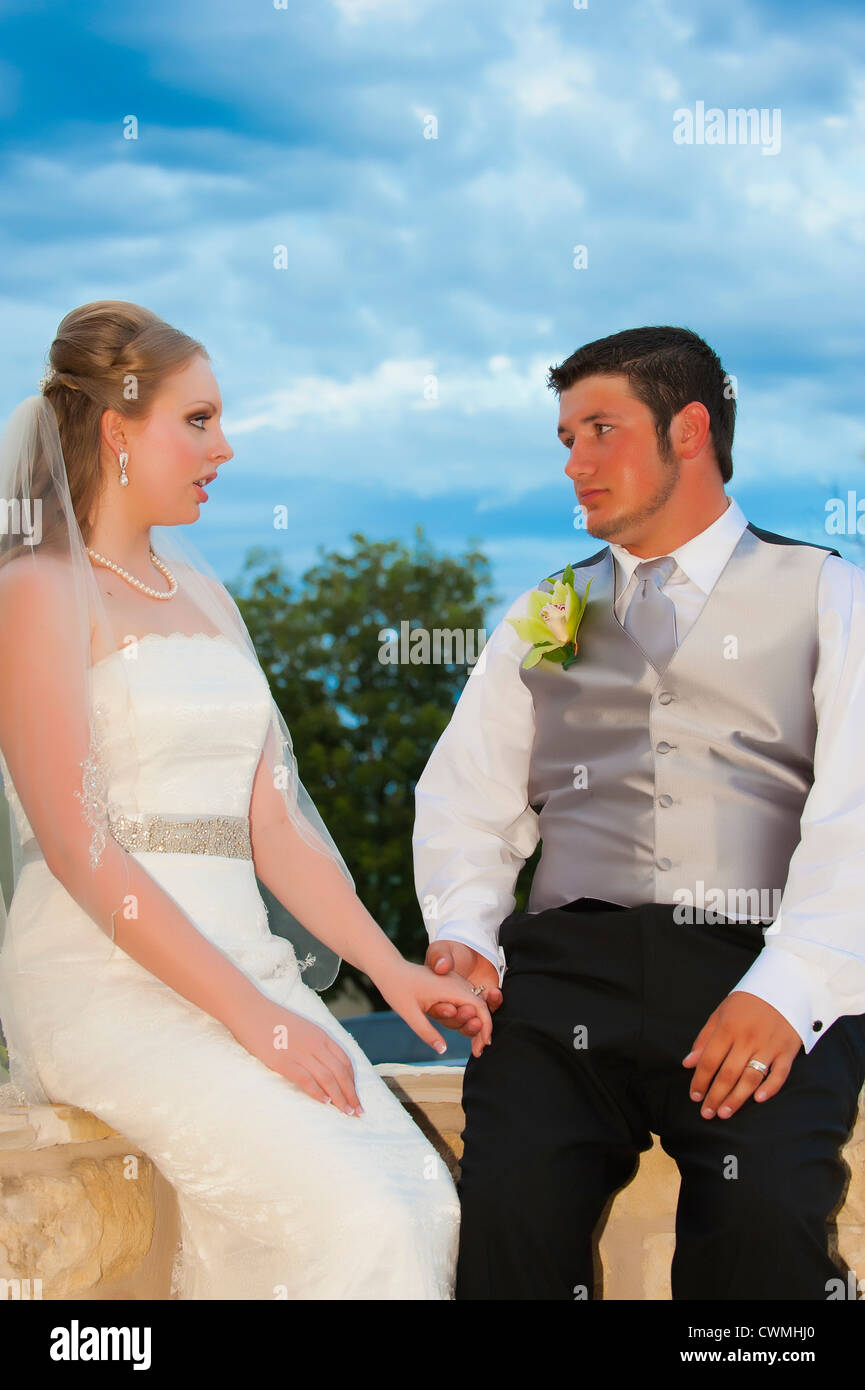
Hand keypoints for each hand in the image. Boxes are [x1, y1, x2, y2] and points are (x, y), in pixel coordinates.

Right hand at [230, 996, 362, 1115]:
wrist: (250, 1010)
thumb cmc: (273, 1020)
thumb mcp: (302, 1028)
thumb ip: (315, 1043)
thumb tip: (325, 1064)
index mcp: (320, 1034)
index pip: (345, 1060)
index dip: (353, 1080)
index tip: (356, 1095)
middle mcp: (314, 1043)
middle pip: (340, 1072)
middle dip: (351, 1093)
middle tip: (358, 1111)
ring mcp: (299, 1051)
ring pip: (327, 1078)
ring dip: (340, 1097)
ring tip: (346, 1112)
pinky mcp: (283, 1061)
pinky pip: (305, 1079)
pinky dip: (317, 1092)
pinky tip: (325, 1102)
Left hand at [376, 957, 493, 1059]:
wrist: (390, 969)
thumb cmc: (397, 989)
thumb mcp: (409, 1014)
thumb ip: (427, 1032)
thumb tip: (443, 1050)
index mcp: (450, 987)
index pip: (479, 1007)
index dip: (485, 1028)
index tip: (481, 1047)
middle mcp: (456, 982)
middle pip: (480, 1006)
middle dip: (483, 1029)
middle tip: (478, 1051)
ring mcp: (454, 981)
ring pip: (474, 1002)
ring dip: (476, 1022)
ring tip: (475, 1045)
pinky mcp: (450, 984)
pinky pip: (466, 999)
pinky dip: (469, 1015)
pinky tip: (465, 1029)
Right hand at [423, 941, 502, 1039]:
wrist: (472, 949)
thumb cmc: (451, 950)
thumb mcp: (441, 950)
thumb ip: (439, 957)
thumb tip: (441, 967)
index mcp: (437, 998)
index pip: (437, 1010)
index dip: (443, 1012)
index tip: (450, 1009)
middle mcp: (453, 1006)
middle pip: (455, 1022)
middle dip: (462, 1020)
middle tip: (469, 1012)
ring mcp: (471, 1006)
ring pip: (472, 1025)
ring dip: (476, 1025)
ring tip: (480, 1020)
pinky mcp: (486, 1001)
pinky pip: (491, 1008)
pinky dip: (494, 1003)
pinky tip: (494, 993)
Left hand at [682, 990, 802, 1119]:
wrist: (783, 986)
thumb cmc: (747, 1003)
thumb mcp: (720, 1013)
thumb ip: (704, 1038)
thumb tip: (688, 1063)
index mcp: (728, 1028)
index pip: (709, 1061)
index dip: (700, 1081)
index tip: (694, 1097)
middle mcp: (748, 1038)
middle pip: (728, 1074)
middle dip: (715, 1096)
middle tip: (707, 1114)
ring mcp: (769, 1046)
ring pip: (751, 1078)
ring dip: (737, 1098)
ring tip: (724, 1113)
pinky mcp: (788, 1051)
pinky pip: (780, 1074)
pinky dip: (770, 1088)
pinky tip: (758, 1100)